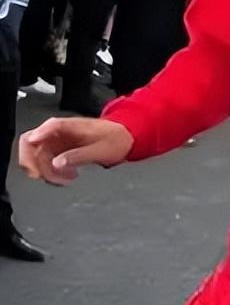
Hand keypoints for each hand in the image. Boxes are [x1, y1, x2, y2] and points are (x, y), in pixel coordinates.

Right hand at [19, 118, 133, 185]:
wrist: (125, 138)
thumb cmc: (115, 139)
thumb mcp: (100, 150)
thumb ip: (78, 156)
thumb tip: (56, 163)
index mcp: (70, 125)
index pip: (46, 128)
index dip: (35, 141)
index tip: (34, 159)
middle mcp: (58, 130)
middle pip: (30, 143)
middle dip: (34, 163)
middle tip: (47, 177)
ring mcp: (56, 139)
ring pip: (34, 155)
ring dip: (43, 171)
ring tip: (64, 179)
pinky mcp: (57, 149)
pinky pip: (43, 161)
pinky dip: (49, 172)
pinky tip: (64, 176)